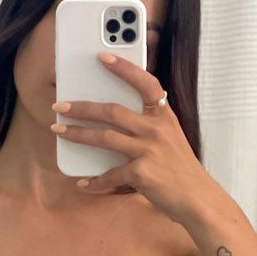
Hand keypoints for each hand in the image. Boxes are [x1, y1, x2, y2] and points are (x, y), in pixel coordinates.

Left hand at [50, 51, 213, 223]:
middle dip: (82, 107)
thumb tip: (113, 120)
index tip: (102, 57)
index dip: (124, 68)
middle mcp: (156, 130)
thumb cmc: (180, 169)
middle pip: (112, 111)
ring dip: (78, 134)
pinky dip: (95, 180)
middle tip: (60, 106)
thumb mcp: (170, 138)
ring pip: (105, 138)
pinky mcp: (141, 174)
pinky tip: (84, 182)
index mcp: (164, 117)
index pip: (145, 83)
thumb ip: (148, 125)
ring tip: (59, 131)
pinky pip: (110, 175)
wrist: (197, 198)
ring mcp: (148, 151)